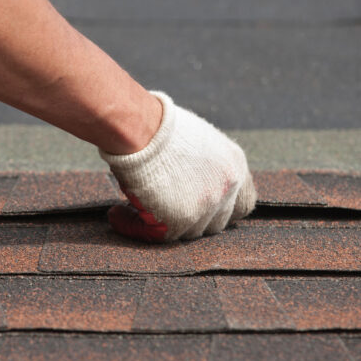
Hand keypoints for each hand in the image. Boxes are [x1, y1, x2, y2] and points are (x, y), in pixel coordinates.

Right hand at [100, 92, 255, 241]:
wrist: (141, 127)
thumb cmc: (158, 125)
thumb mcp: (198, 141)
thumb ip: (206, 166)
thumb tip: (191, 180)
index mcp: (234, 166)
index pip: (244, 203)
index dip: (224, 209)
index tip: (205, 207)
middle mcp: (226, 189)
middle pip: (217, 223)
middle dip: (194, 220)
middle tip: (165, 210)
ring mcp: (205, 208)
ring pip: (187, 232)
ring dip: (162, 224)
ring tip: (134, 210)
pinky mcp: (178, 222)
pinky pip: (154, 235)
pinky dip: (133, 227)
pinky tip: (116, 215)